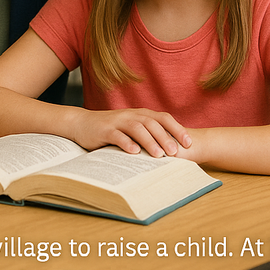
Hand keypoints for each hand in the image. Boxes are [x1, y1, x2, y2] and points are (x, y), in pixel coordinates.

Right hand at [70, 107, 191, 156]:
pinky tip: (134, 153)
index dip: (177, 129)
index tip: (188, 143)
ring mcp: (118, 121)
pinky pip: (118, 135)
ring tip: (160, 155)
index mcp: (140, 114)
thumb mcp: (131, 128)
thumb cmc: (111, 129)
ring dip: (150, 142)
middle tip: (176, 153)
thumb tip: (170, 149)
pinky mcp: (105, 130)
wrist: (82, 123)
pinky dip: (127, 143)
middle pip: (152, 123)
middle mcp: (131, 115)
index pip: (163, 118)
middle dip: (166, 137)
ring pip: (137, 129)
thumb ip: (147, 134)